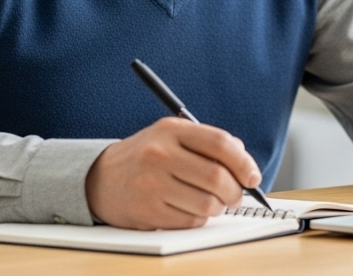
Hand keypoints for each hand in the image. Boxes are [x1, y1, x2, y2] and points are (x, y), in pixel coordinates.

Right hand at [85, 117, 261, 229]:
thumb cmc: (145, 157)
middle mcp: (160, 155)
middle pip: (217, 178)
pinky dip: (198, 219)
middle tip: (235, 195)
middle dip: (235, 191)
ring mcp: (152, 185)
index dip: (244, 162)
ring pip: (207, 204)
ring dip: (218, 208)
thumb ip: (208, 142)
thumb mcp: (172, 136)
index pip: (220, 143)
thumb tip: (244, 162)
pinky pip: (190, 221)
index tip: (252, 176)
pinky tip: (188, 208)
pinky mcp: (148, 211)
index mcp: (171, 131)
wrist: (100, 178)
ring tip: (211, 202)